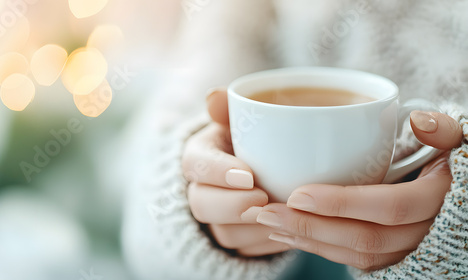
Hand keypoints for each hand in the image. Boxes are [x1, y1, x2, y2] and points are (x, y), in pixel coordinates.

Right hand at [182, 88, 289, 255]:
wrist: (268, 165)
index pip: (194, 164)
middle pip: (201, 204)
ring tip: (284, 218)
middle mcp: (201, 189)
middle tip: (265, 198)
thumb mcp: (244, 118)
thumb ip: (230, 106)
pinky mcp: (235, 238)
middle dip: (232, 206)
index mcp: (200, 156)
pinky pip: (245, 252)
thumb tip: (214, 96)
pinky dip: (267, 245)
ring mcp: (217, 218)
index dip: (217, 172)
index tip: (248, 174)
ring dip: (254, 230)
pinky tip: (288, 233)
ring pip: (224, 233)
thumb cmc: (255, 136)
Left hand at [256, 111, 462, 269]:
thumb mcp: (456, 140)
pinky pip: (356, 260)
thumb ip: (443, 129)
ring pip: (357, 254)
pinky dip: (321, 249)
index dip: (342, 204)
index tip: (298, 194)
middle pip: (365, 239)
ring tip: (269, 225)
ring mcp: (409, 248)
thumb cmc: (452, 160)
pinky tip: (291, 235)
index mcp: (440, 200)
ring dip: (309, 242)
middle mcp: (425, 232)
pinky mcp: (394, 254)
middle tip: (266, 213)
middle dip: (310, 228)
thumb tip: (420, 121)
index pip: (390, 207)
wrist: (457, 194)